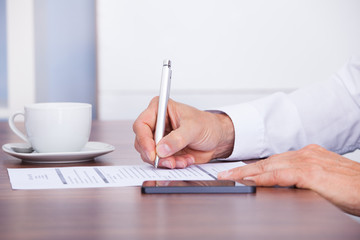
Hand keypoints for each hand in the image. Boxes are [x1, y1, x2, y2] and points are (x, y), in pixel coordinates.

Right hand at [133, 97, 234, 168]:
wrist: (217, 138)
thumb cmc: (207, 125)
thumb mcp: (194, 128)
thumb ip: (177, 139)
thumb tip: (161, 148)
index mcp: (160, 109)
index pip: (142, 124)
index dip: (144, 140)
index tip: (152, 153)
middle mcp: (156, 124)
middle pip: (142, 142)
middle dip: (156, 155)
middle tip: (169, 161)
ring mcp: (159, 139)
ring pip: (150, 155)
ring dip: (166, 161)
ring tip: (182, 160)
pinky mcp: (164, 151)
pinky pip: (160, 162)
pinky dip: (172, 164)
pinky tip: (185, 160)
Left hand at [218, 144, 359, 215]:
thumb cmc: (352, 188)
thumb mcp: (322, 181)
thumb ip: (302, 180)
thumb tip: (283, 188)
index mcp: (307, 155)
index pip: (274, 160)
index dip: (254, 167)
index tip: (238, 172)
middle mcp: (305, 154)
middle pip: (267, 161)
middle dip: (244, 168)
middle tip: (225, 174)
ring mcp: (308, 161)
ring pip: (269, 166)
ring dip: (247, 172)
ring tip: (229, 178)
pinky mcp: (311, 173)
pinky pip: (280, 175)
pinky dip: (263, 178)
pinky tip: (249, 181)